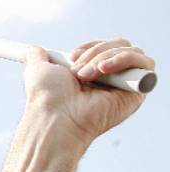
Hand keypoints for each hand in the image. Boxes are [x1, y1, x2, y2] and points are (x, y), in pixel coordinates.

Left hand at [23, 41, 151, 155]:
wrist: (54, 118)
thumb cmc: (46, 98)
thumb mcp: (38, 71)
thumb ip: (38, 58)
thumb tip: (36, 50)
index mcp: (94, 73)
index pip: (106, 46)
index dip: (91, 46)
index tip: (72, 56)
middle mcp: (112, 79)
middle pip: (120, 45)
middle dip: (96, 52)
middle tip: (77, 72)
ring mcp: (126, 85)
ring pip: (131, 51)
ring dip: (104, 58)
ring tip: (85, 76)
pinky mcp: (137, 92)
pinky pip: (143, 63)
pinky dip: (123, 60)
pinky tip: (104, 71)